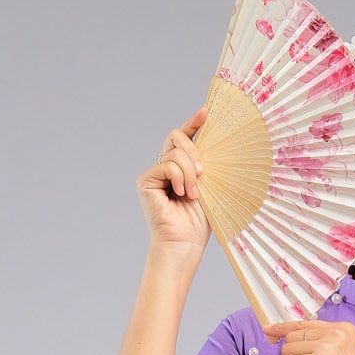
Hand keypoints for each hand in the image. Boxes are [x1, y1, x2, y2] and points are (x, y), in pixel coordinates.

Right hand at [137, 106, 210, 257]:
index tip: (206, 111)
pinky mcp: (145, 181)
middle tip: (202, 173)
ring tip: (193, 194)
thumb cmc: (199, 222)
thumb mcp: (208, 186)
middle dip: (193, 152)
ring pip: (174, 153)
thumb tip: (209, 140)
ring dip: (189, 172)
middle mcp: (165, 168)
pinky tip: (181, 194)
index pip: (184, 138)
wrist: (185, 243)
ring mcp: (154, 174)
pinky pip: (166, 165)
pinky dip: (178, 177)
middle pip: (177, 137)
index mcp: (181, 168)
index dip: (193, 123)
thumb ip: (205, 164)